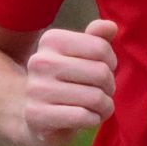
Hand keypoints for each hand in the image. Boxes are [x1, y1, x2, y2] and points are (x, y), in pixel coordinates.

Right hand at [17, 18, 117, 145]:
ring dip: (105, 106)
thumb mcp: (80, 57)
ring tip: (98, 108)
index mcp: (51, 40)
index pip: (100, 48)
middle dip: (109, 87)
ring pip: (94, 97)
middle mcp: (40, 61)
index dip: (111, 63)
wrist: (35, 115)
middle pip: (100, 73)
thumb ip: (97, 39)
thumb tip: (111, 26)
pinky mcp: (37, 115)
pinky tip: (87, 118)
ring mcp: (36, 89)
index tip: (103, 70)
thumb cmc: (65, 82)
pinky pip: (83, 117)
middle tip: (102, 93)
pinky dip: (93, 120)